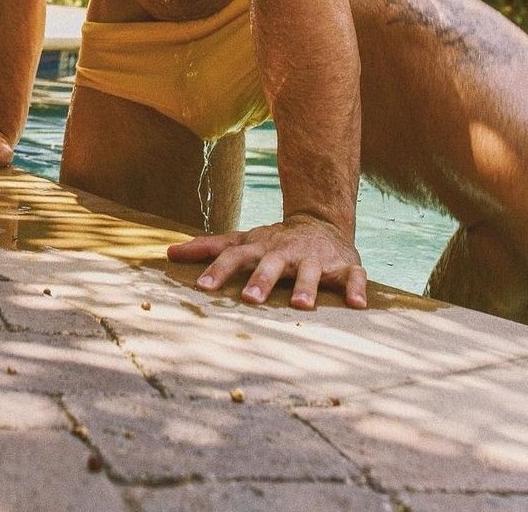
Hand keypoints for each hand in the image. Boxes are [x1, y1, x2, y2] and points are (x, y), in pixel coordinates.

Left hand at [166, 213, 366, 309]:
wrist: (320, 221)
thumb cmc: (274, 240)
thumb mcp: (242, 240)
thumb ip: (208, 247)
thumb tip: (169, 253)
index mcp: (261, 247)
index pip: (235, 256)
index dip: (219, 270)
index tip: (203, 287)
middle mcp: (286, 251)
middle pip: (271, 263)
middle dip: (262, 280)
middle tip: (251, 299)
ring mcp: (315, 258)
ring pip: (311, 270)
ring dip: (306, 286)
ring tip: (301, 305)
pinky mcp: (344, 266)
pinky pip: (353, 276)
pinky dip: (356, 288)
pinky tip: (358, 305)